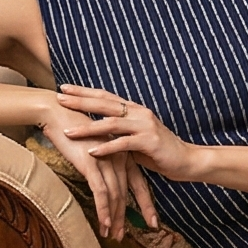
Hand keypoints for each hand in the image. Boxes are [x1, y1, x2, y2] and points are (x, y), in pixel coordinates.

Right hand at [35, 94, 159, 240]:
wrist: (58, 112)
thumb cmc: (72, 129)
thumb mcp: (92, 149)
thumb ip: (101, 164)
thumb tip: (101, 179)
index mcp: (123, 155)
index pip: (138, 183)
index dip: (146, 204)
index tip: (152, 222)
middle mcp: (120, 159)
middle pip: (129, 193)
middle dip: (130, 217)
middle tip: (128, 237)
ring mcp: (108, 161)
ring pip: (116, 196)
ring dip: (116, 218)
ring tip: (114, 235)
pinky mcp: (92, 164)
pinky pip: (101, 191)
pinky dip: (104, 209)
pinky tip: (105, 223)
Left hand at [57, 85, 203, 179]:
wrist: (187, 160)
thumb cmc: (160, 151)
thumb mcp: (136, 138)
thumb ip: (119, 132)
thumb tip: (97, 132)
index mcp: (135, 110)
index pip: (106, 97)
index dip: (85, 92)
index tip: (64, 88)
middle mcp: (140, 113)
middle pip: (105, 104)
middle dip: (80, 101)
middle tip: (60, 98)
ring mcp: (145, 126)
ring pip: (111, 124)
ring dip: (88, 127)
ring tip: (68, 130)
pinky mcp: (149, 142)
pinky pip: (123, 144)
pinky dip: (107, 148)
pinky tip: (92, 152)